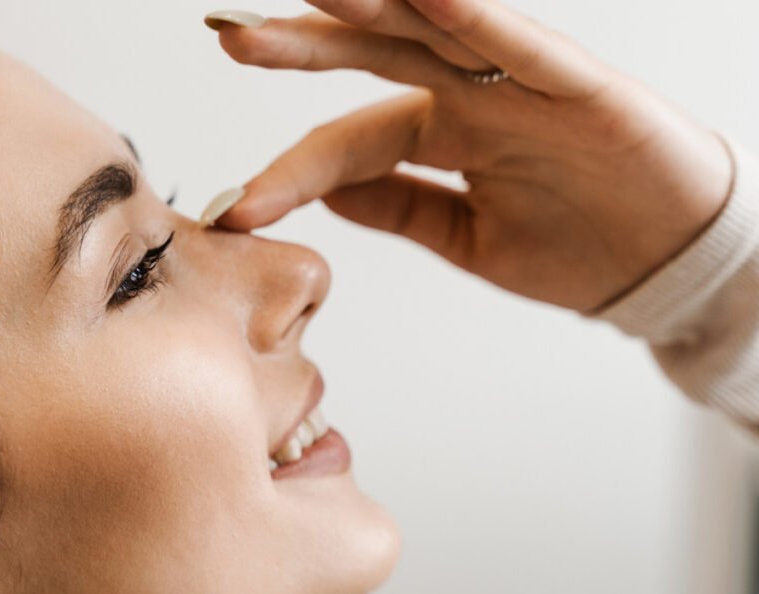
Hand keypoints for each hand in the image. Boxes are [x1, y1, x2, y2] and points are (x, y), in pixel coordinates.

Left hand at [208, 0, 733, 311]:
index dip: (289, 171)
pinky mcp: (580, 86)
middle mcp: (471, 97)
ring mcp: (521, 85)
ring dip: (371, 9)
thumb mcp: (466, 239)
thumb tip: (325, 193)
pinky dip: (472, 19)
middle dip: (301, 45)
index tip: (235, 209)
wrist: (664, 268)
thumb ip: (399, 205)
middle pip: (373, 58)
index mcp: (441, 133)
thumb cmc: (574, 245)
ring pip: (433, 33)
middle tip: (230, 34)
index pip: (347, 142)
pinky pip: (520, 47)